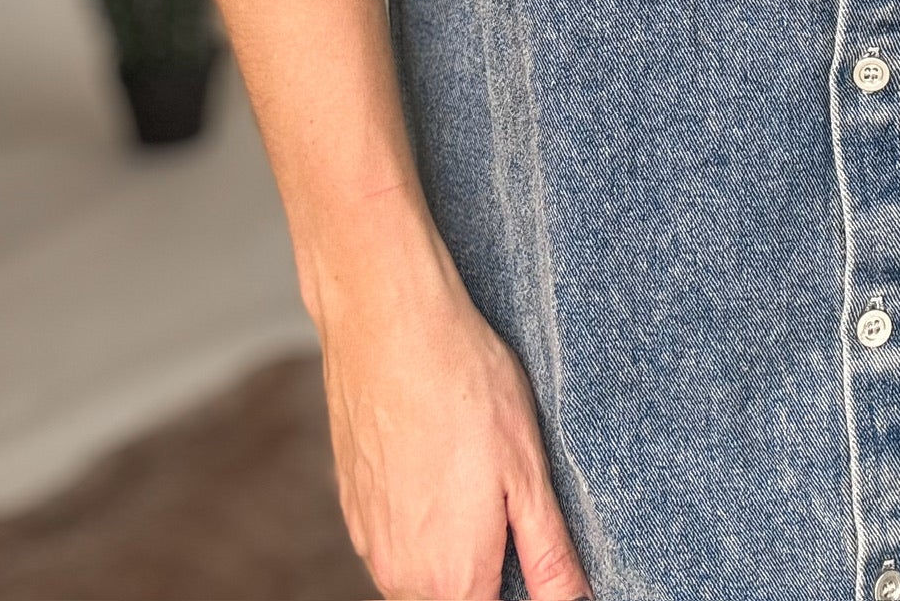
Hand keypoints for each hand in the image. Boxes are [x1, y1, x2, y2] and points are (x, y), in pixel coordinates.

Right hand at [311, 232, 590, 600]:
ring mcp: (369, 542)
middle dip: (489, 567)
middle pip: (457, 596)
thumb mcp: (528, 469)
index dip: (520, 586)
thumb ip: (548, 555)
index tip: (526, 542)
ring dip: (453, 543)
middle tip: (507, 498)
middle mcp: (401, 575)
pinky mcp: (351, 509)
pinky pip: (394, 539)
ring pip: (422, 573)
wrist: (388, 325)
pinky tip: (439, 459)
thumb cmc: (464, 385)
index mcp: (453, 578)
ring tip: (474, 470)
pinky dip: (420, 517)